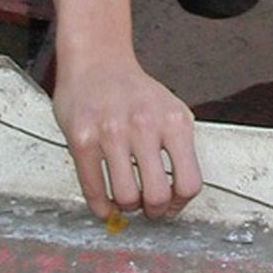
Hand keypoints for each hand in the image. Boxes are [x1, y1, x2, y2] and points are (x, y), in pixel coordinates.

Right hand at [52, 54, 202, 220]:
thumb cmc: (134, 91)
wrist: (97, 61)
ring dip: (127, 207)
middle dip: (153, 211)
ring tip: (127, 198)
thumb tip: (178, 197)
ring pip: (126, 198)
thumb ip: (179, 150)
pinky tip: (106, 202)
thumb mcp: (171, 111)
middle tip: (148, 208)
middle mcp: (145, 125)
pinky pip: (94, 191)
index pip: (189, 182)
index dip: (180, 204)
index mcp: (174, 121)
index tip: (172, 206)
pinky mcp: (82, 139)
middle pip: (158, 196)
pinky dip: (102, 207)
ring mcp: (112, 132)